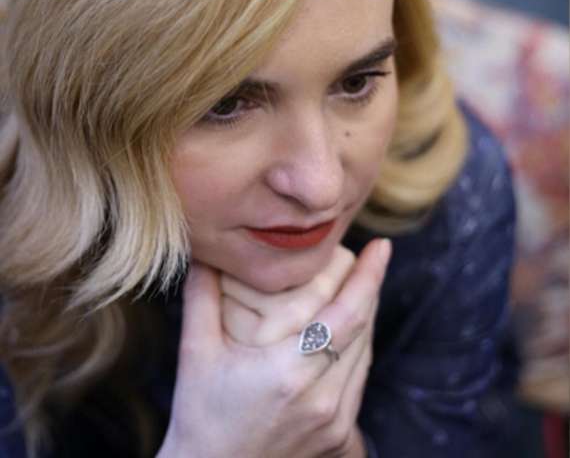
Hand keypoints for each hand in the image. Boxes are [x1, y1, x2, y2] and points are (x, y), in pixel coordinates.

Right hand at [158, 239, 390, 457]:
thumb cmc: (200, 415)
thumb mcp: (195, 352)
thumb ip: (201, 296)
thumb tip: (204, 251)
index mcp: (288, 373)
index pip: (347, 315)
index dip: (369, 277)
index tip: (382, 246)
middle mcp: (320, 400)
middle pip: (364, 330)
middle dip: (370, 288)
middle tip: (371, 255)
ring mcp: (333, 423)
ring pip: (366, 355)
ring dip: (367, 316)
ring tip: (362, 284)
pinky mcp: (338, 437)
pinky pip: (359, 380)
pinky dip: (360, 347)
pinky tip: (350, 329)